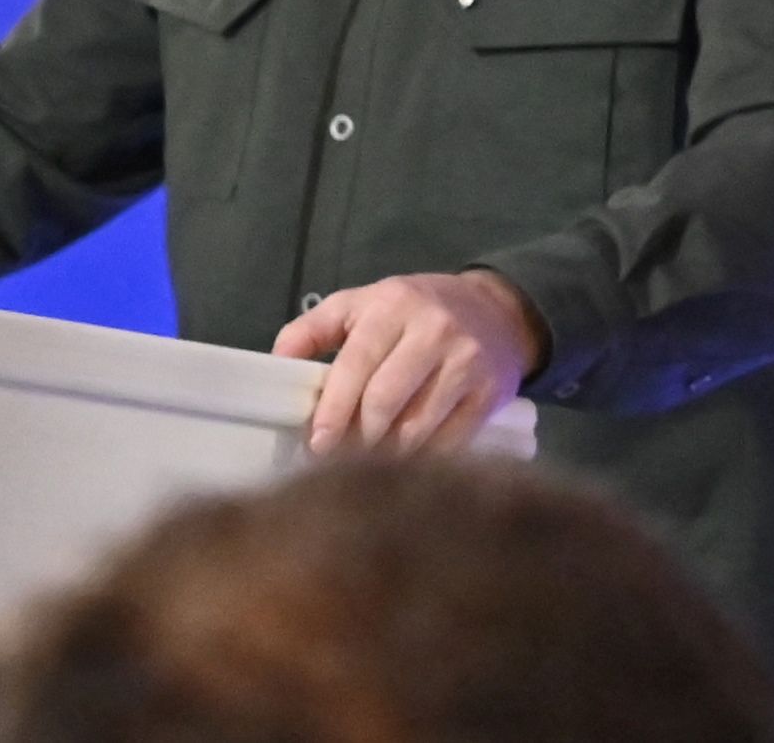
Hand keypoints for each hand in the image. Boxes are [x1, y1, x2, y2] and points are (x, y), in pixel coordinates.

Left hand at [275, 269, 540, 452]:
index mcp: (394, 306)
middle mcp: (435, 330)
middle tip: (336, 463)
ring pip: (417, 426)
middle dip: (356, 439)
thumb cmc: (414, 312)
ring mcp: (467, 361)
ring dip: (386, 456)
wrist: (497, 310)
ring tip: (366, 468)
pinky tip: (405, 465)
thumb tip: (276, 364)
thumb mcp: (362, 305)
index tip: (316, 444)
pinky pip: (450, 439)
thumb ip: (313, 329)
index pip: (356, 365)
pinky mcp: (491, 391)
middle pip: (385, 401)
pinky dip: (422, 459)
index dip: (333, 410)